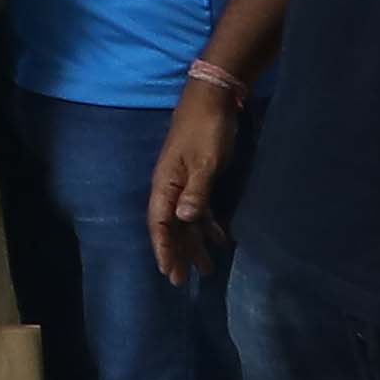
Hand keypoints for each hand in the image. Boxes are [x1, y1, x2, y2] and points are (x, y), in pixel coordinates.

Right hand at [148, 82, 243, 279]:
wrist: (212, 99)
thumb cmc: (207, 130)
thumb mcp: (204, 161)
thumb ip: (195, 191)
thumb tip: (184, 219)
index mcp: (165, 184)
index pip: (160, 223)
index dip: (163, 248)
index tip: (168, 272)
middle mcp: (170, 187)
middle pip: (170, 227)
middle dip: (176, 253)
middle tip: (183, 280)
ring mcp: (184, 182)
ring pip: (185, 220)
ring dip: (194, 243)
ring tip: (206, 268)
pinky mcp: (198, 177)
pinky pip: (199, 209)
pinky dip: (207, 226)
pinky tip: (219, 239)